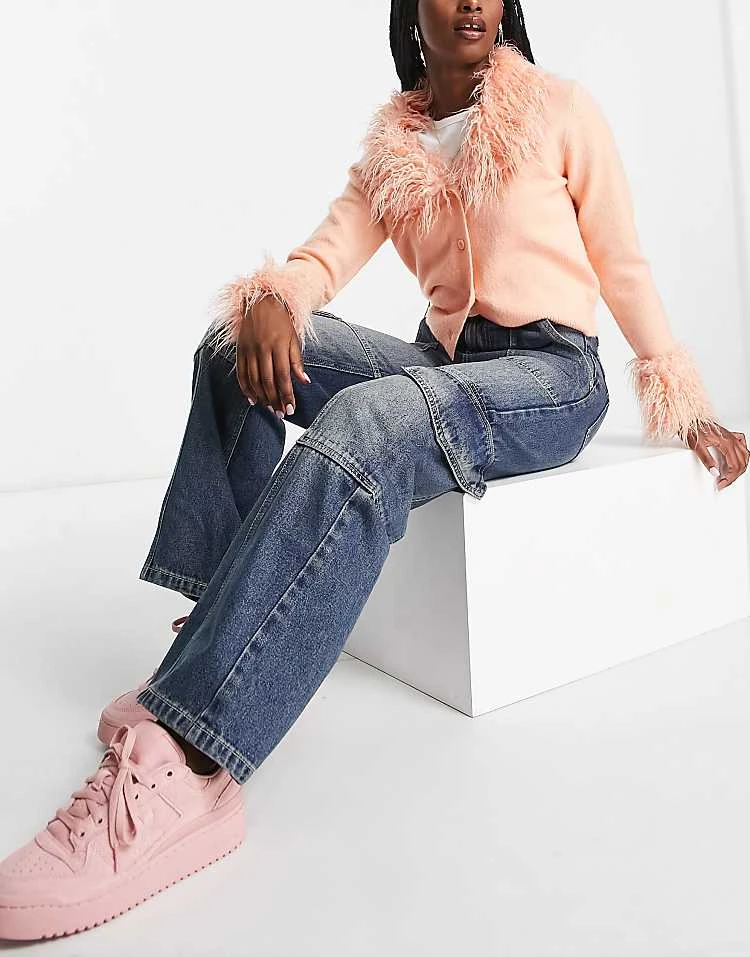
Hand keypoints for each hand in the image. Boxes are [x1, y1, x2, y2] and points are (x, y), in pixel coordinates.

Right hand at [235, 296, 309, 415]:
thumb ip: (297, 361)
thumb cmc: (282, 322)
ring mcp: (249, 349)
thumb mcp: (294, 339)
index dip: (287, 394)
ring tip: (269, 409)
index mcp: (278, 345)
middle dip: (274, 400)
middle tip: (280, 414)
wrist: (260, 302)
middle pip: (268, 381)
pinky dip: (245, 388)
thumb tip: (304, 382)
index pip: (283, 376)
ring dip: (261, 397)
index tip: (291, 409)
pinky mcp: (239, 350)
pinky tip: (252, 399)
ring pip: (253, 379)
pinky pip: (240, 373)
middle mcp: (262, 348)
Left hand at [685, 421, 748, 489]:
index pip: (734, 466)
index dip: (728, 478)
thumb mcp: (696, 446)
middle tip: (723, 484)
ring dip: (740, 468)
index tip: (721, 485)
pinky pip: (743, 445)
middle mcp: (732, 439)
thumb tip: (714, 472)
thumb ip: (706, 460)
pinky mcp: (729, 435)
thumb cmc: (692, 429)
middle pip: (741, 463)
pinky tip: (738, 458)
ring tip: (730, 476)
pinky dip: (743, 455)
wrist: (690, 418)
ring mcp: (732, 437)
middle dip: (733, 476)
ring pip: (745, 455)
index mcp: (726, 442)